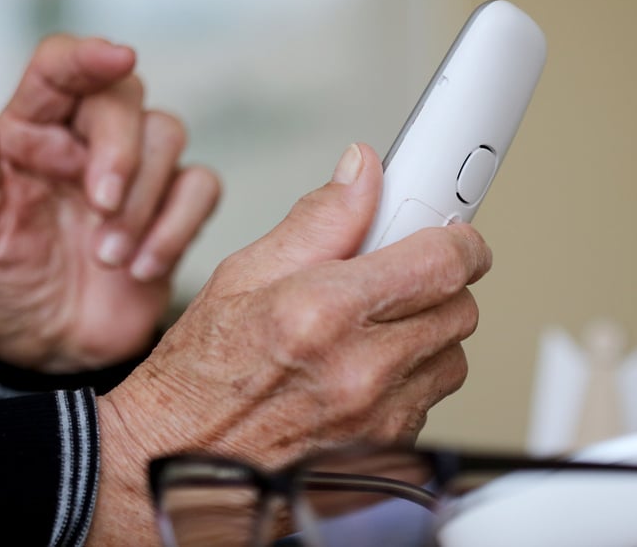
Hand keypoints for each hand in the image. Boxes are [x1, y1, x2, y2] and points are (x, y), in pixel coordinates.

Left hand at [0, 35, 220, 371]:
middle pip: (126, 96)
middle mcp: (86, 140)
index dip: (88, 55)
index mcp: (31, 132)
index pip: (59, 68)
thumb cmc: (8, 286)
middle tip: (100, 206)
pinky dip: (178, 227)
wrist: (55, 349)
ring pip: (168, 135)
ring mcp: (137, 172)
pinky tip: (143, 268)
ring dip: (144, 201)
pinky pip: (201, 187)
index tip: (117, 56)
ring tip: (110, 258)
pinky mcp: (174, 207)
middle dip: (121, 150)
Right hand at [89, 143, 491, 542]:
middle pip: (460, 309)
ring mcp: (378, 421)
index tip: (453, 235)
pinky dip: (410, 381)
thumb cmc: (199, 376)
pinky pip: (429, 401)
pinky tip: (362, 373)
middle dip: (438, 285)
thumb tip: (363, 173)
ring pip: (451, 357)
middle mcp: (361, 371)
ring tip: (372, 330)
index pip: (442, 263)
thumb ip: (318, 219)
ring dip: (426, 335)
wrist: (177, 462)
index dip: (459, 241)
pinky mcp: (386, 455)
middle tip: (398, 278)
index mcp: (324, 312)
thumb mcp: (242, 274)